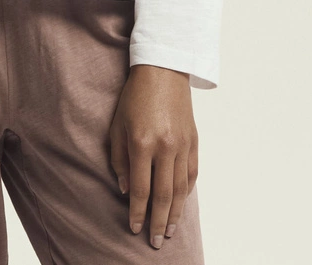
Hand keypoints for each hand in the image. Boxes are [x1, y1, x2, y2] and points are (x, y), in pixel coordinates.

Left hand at [109, 65, 197, 249]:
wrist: (162, 69)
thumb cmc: (134, 96)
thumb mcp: (117, 125)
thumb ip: (119, 158)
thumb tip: (123, 188)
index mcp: (142, 143)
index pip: (140, 189)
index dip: (136, 212)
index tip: (133, 228)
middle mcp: (164, 147)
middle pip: (163, 196)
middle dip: (158, 222)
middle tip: (156, 242)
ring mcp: (182, 144)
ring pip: (181, 189)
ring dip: (176, 214)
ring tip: (171, 231)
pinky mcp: (193, 140)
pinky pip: (192, 173)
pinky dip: (187, 192)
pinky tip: (182, 204)